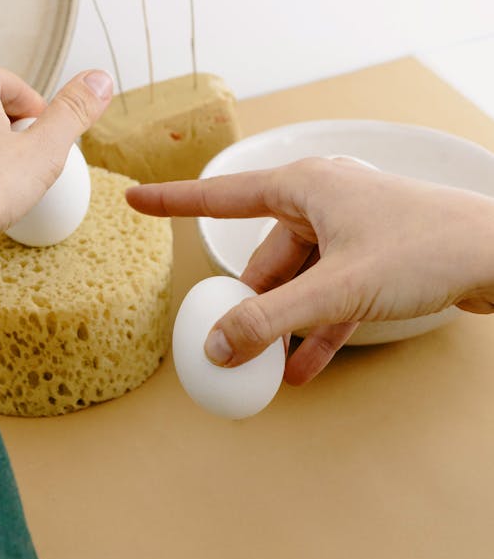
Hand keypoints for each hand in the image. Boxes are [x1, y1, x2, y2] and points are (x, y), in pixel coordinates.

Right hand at [126, 157, 493, 383]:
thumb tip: (218, 348)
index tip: (135, 198)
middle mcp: (322, 201)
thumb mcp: (336, 291)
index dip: (173, 202)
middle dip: (252, 307)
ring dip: (285, 327)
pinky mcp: (373, 258)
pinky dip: (316, 329)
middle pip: (265, 259)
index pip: (220, 195)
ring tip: (270, 373)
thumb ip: (270, 321)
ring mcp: (349, 230)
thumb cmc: (424, 250)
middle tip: (234, 350)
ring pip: (299, 282)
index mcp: (303, 186)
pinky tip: (304, 370)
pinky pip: (329, 295)